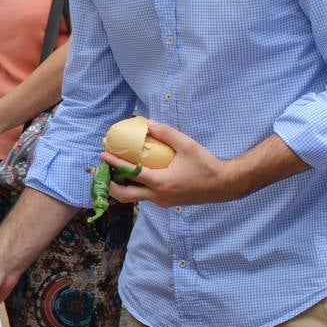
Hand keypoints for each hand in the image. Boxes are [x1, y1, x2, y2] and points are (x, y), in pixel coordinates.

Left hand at [103, 120, 235, 206]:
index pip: (131, 174)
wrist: (224, 185)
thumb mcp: (187, 146)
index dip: (114, 164)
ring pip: (134, 198)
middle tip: (103, 170)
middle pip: (124, 195)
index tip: (103, 154)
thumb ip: (167, 134)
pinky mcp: (167, 202)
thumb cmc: (206, 165)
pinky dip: (134, 188)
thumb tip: (148, 124)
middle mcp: (158, 196)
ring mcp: (162, 202)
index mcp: (161, 183)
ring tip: (115, 171)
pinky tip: (135, 174)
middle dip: (109, 183)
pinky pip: (145, 197)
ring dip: (121, 186)